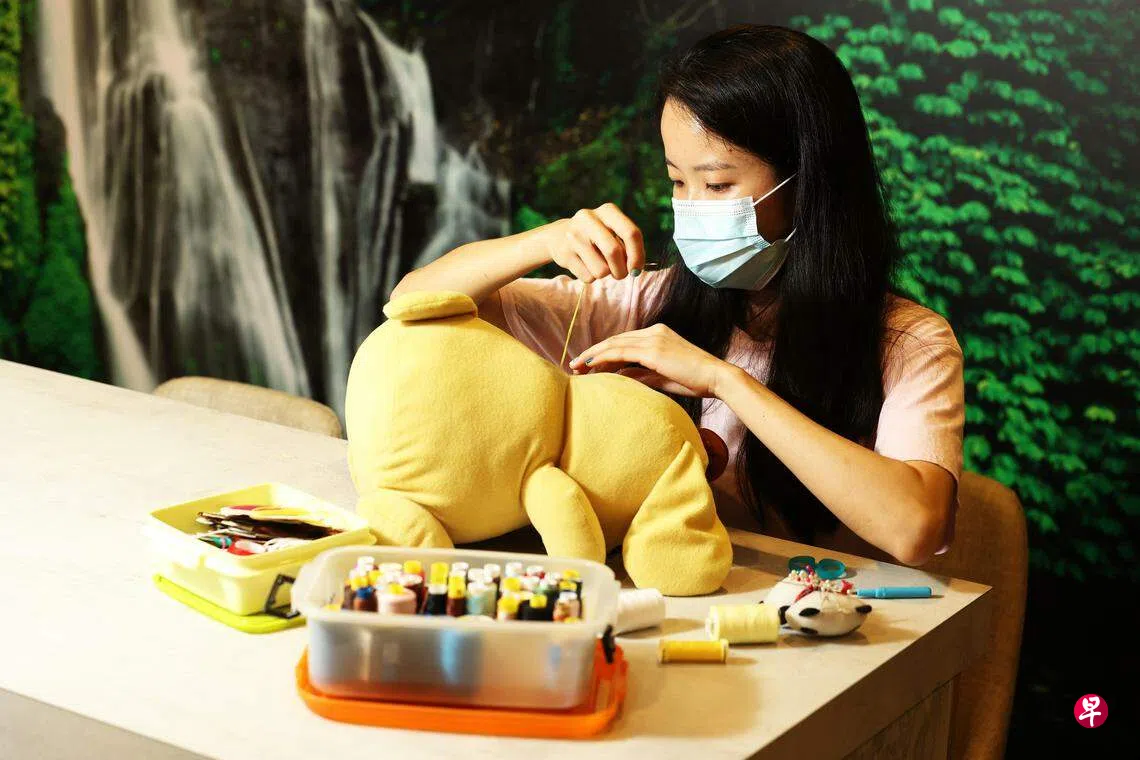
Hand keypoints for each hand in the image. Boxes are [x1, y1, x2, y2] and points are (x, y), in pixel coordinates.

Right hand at [539, 203, 644, 280]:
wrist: (558, 236)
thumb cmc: (595, 237)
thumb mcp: (611, 232)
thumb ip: (626, 246)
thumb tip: (635, 268)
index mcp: (608, 210)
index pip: (631, 233)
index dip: (638, 255)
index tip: (637, 269)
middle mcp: (589, 219)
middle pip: (614, 252)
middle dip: (621, 270)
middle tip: (620, 274)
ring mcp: (574, 235)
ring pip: (601, 270)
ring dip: (605, 275)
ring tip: (598, 265)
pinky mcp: (565, 253)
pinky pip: (588, 277)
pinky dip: (591, 276)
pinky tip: (584, 264)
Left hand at [568, 323, 733, 397]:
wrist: (717, 377)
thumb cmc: (695, 380)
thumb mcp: (662, 376)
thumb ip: (641, 374)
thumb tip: (619, 376)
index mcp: (658, 334)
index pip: (624, 342)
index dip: (604, 353)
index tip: (587, 365)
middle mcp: (654, 332)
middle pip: (615, 340)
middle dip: (593, 353)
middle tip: (574, 365)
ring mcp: (653, 338)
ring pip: (614, 344)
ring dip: (593, 355)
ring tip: (576, 367)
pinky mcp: (653, 349)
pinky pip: (620, 352)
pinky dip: (602, 358)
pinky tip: (589, 366)